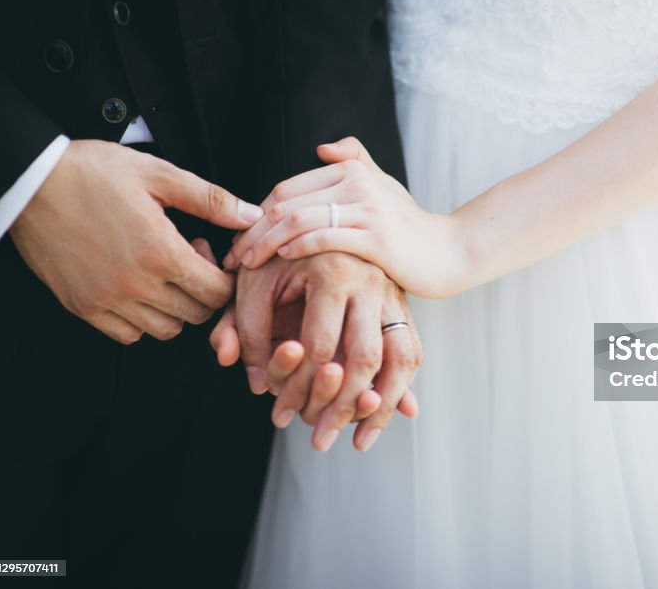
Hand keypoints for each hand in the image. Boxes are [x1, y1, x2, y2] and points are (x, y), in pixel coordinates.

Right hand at [10, 140, 262, 342]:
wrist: (31, 182)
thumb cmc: (95, 172)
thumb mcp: (160, 175)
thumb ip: (211, 200)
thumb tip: (252, 216)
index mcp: (161, 252)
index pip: (217, 292)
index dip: (223, 276)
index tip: (206, 252)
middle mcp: (136, 284)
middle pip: (196, 314)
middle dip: (202, 290)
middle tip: (185, 259)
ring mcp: (107, 300)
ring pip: (165, 329)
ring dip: (175, 307)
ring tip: (161, 272)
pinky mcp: (83, 307)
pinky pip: (128, 335)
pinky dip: (141, 320)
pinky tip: (138, 288)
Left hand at [210, 252, 420, 451]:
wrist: (321, 216)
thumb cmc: (279, 252)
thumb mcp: (253, 281)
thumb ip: (245, 327)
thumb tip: (256, 381)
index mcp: (334, 271)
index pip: (320, 345)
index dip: (297, 386)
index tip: (280, 414)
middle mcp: (371, 283)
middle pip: (365, 358)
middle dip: (341, 406)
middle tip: (320, 441)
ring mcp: (393, 294)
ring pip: (402, 358)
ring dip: (382, 406)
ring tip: (359, 441)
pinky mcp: (403, 305)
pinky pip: (413, 351)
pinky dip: (404, 386)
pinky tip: (393, 416)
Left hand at [224, 138, 468, 297]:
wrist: (448, 252)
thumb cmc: (409, 226)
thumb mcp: (383, 186)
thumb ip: (356, 162)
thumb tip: (322, 148)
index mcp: (352, 169)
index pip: (287, 188)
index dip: (256, 213)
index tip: (240, 238)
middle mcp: (357, 182)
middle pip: (285, 202)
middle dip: (252, 230)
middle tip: (233, 256)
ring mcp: (367, 209)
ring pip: (296, 220)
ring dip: (264, 243)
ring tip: (247, 264)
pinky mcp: (376, 239)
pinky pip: (323, 238)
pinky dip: (295, 247)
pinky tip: (282, 260)